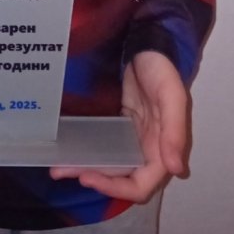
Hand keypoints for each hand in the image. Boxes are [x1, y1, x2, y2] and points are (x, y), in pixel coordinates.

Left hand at [50, 50, 188, 201]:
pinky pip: (105, 145)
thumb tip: (177, 169)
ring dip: (86, 167)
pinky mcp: (121, 125)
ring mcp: (133, 137)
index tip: (89, 177)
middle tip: (61, 171)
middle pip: (120, 177)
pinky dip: (90, 150)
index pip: (140, 185)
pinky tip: (70, 147)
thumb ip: (174, 132)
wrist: (148, 44)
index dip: (116, 189)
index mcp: (162, 149)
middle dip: (93, 179)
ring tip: (57, 167)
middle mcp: (148, 149)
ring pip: (110, 163)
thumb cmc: (162, 70)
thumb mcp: (172, 97)